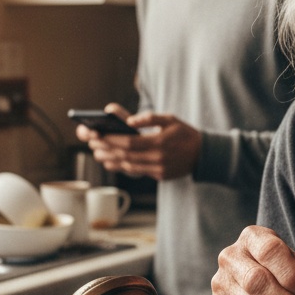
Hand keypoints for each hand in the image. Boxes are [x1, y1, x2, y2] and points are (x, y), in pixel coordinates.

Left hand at [75, 104, 201, 180]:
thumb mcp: (171, 119)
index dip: (110, 139)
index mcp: (160, 142)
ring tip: (96, 151)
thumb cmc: (185, 133)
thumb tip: (129, 121)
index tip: (96, 133)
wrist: (204, 155)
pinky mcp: (159, 176)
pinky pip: (136, 172)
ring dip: (110, 159)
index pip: (129, 142)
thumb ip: (150, 118)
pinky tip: (111, 161)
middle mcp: (158, 158)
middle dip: (105, 148)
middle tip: (90, 141)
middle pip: (125, 155)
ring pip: (128, 166)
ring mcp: (159, 169)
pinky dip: (122, 167)